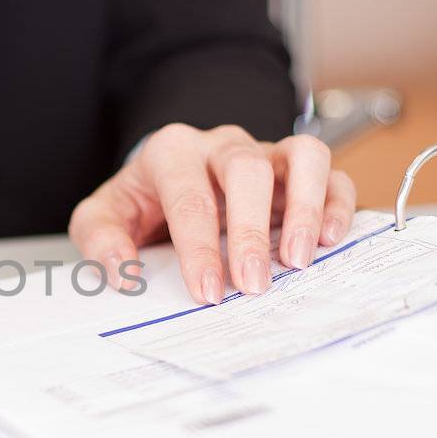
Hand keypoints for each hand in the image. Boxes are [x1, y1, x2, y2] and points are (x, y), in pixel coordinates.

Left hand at [69, 124, 355, 302]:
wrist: (167, 178)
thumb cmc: (141, 203)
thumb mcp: (102, 217)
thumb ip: (100, 239)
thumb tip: (122, 271)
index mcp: (172, 153)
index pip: (189, 197)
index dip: (200, 246)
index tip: (207, 291)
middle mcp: (222, 146)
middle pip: (246, 171)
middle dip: (250, 232)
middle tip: (252, 284)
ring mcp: (265, 153)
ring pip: (302, 156)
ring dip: (305, 207)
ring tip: (298, 259)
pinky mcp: (296, 169)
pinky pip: (330, 172)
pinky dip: (336, 203)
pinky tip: (329, 239)